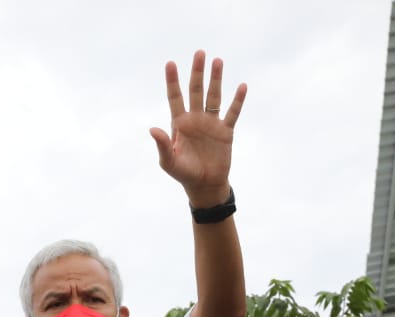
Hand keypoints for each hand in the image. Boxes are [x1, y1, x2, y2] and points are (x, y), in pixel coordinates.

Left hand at [150, 50, 246, 208]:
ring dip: (216, 79)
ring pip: (214, 96)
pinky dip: (237, 101)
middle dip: (197, 72)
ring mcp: (211, 123)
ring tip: (218, 61)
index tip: (170, 63)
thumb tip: (153, 129)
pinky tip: (242, 86)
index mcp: (179, 123)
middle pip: (196, 90)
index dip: (172, 81)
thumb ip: (163, 144)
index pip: (175, 97)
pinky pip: (232, 113)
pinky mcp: (226, 132)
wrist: (205, 185)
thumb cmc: (184, 174)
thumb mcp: (169, 161)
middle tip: (200, 53)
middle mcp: (195, 119)